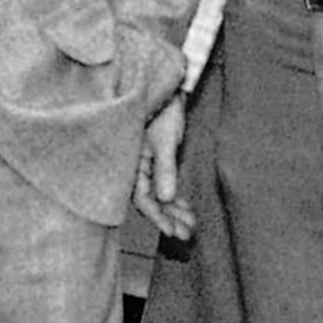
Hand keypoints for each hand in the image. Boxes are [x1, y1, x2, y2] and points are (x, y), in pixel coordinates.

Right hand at [134, 94, 194, 240]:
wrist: (167, 87)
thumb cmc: (163, 110)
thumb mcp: (165, 141)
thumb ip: (165, 169)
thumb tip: (166, 199)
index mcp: (131, 162)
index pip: (142, 197)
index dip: (157, 216)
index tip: (171, 232)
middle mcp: (135, 167)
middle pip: (151, 201)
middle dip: (169, 219)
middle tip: (186, 236)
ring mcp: (146, 165)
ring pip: (159, 195)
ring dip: (174, 211)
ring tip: (191, 226)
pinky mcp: (157, 161)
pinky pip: (164, 185)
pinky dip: (175, 198)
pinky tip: (187, 210)